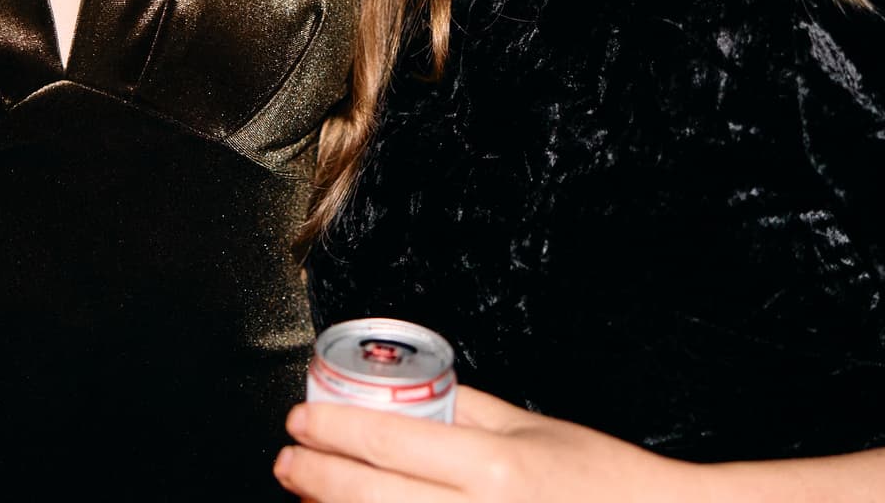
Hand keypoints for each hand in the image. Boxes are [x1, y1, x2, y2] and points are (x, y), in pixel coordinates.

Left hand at [274, 387, 699, 501]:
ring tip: (308, 497)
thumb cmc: (598, 478)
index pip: (390, 443)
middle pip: (372, 498)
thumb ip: (470, 409)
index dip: (333, 430)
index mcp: (493, 467)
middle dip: (316, 479)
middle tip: (286, 461)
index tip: (298, 419)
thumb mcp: (532, 428)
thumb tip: (412, 391)